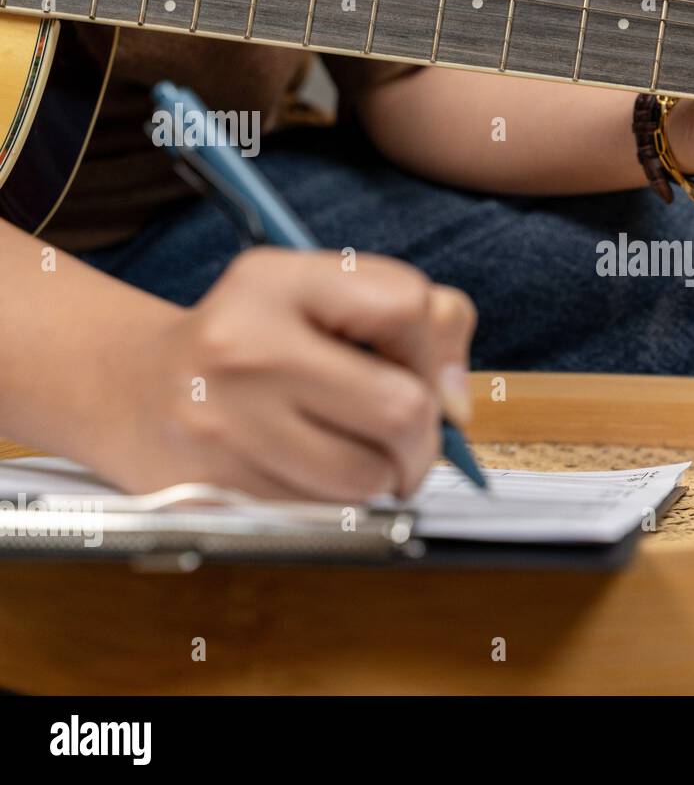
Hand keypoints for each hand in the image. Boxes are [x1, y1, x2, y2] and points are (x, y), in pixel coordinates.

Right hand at [94, 248, 476, 499]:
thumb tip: (458, 403)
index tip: (424, 373)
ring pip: (368, 477)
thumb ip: (423, 319)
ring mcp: (221, 422)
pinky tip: (309, 474)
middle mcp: (242, 346)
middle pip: (401, 409)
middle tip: (406, 439)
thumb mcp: (325, 295)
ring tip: (355, 455)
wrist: (132, 388)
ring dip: (382, 479)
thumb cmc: (255, 340)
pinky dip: (336, 506)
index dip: (436, 350)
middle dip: (424, 437)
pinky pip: (323, 516)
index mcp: (276, 280)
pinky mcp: (209, 490)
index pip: (407, 306)